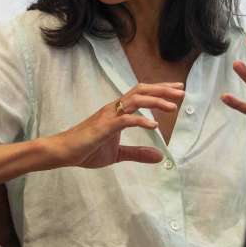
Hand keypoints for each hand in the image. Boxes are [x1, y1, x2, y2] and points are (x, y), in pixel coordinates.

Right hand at [47, 83, 185, 168]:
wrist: (64, 152)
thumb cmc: (87, 149)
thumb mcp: (117, 154)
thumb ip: (138, 153)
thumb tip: (159, 156)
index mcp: (118, 112)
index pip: (141, 94)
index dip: (160, 90)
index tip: (177, 89)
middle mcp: (114, 109)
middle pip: (141, 91)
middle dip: (162, 90)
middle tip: (182, 92)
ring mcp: (109, 116)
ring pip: (135, 100)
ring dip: (156, 102)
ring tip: (173, 107)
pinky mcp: (104, 127)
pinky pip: (125, 120)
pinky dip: (141, 121)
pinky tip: (154, 127)